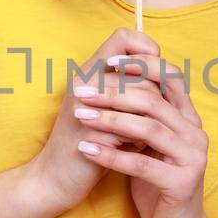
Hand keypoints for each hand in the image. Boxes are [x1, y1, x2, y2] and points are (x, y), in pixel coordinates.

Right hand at [20, 27, 162, 213]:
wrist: (54, 179)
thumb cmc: (86, 142)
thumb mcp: (103, 108)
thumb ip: (126, 88)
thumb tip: (163, 76)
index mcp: (87, 73)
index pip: (123, 38)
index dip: (146, 51)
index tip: (151, 78)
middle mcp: (84, 84)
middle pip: (141, 75)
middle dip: (154, 101)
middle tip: (146, 120)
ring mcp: (86, 109)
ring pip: (141, 100)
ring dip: (148, 122)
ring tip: (139, 137)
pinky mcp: (92, 136)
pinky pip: (132, 131)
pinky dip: (138, 143)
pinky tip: (131, 151)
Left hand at [72, 50, 212, 217]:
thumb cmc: (157, 185)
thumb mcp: (150, 145)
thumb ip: (143, 116)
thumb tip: (114, 81)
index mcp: (189, 119)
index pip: (170, 77)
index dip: (140, 65)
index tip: (107, 63)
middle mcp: (196, 134)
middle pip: (153, 100)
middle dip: (113, 93)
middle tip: (80, 92)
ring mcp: (192, 158)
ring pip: (148, 128)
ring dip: (109, 120)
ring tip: (80, 117)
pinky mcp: (181, 183)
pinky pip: (141, 164)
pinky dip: (111, 155)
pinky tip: (87, 150)